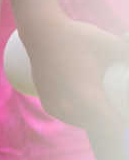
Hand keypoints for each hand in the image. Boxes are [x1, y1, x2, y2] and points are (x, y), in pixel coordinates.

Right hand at [21, 17, 128, 134]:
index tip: (126, 108)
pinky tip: (88, 105)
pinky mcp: (48, 104)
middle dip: (114, 122)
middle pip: (102, 128)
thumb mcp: (112, 44)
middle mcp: (70, 108)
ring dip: (98, 120)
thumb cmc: (77, 37)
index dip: (125, 122)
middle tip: (120, 106)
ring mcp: (57, 108)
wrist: (41, 31)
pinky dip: (82, 116)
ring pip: (86, 125)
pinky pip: (71, 119)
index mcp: (88, 99)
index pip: (115, 127)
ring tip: (106, 105)